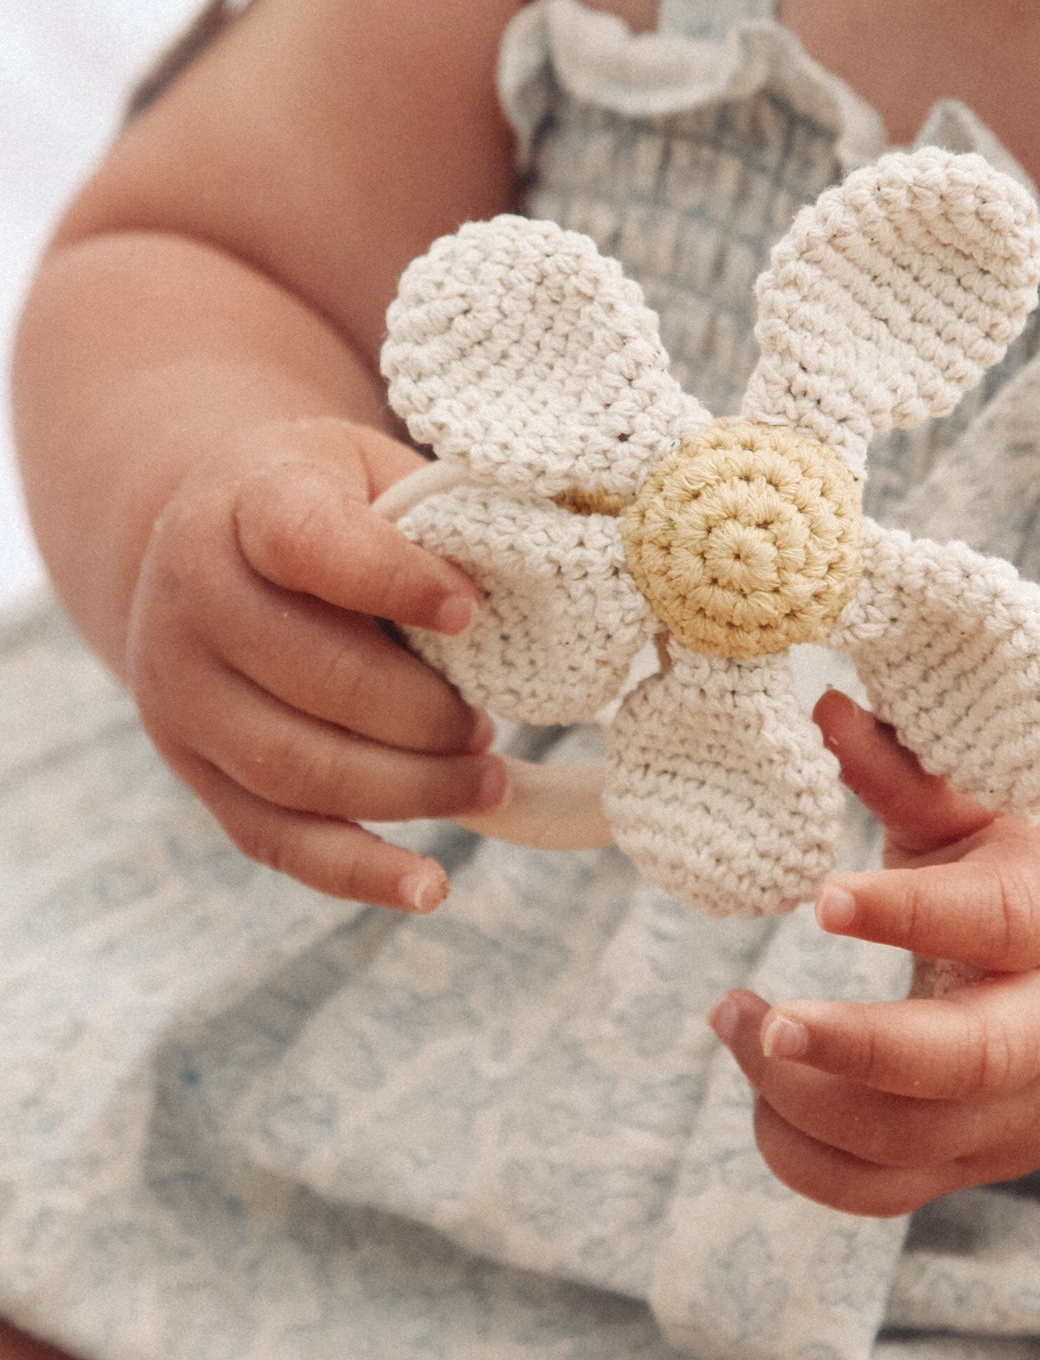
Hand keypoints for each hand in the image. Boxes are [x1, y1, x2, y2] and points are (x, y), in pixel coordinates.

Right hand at [126, 417, 505, 908]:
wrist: (201, 545)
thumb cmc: (322, 505)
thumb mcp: (370, 472)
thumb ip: (438, 521)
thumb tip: (535, 592)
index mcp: (243, 506)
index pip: (309, 543)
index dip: (395, 581)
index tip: (473, 611)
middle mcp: (193, 601)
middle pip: (313, 678)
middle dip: (423, 715)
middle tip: (489, 725)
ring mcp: (183, 696)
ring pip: (296, 770)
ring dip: (410, 789)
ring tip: (486, 778)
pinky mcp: (198, 772)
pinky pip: (277, 840)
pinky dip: (359, 871)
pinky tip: (430, 886)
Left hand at [709, 691, 1039, 1215]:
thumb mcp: (994, 812)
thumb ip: (908, 770)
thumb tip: (819, 705)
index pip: (994, 921)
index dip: (910, 912)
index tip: (820, 898)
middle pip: (968, 1063)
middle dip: (859, 1049)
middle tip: (761, 1022)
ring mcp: (1012, 1112)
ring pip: (905, 1140)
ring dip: (798, 1096)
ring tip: (732, 1019)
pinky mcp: (971, 1163)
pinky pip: (877, 1193)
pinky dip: (801, 1158)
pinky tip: (760, 1091)